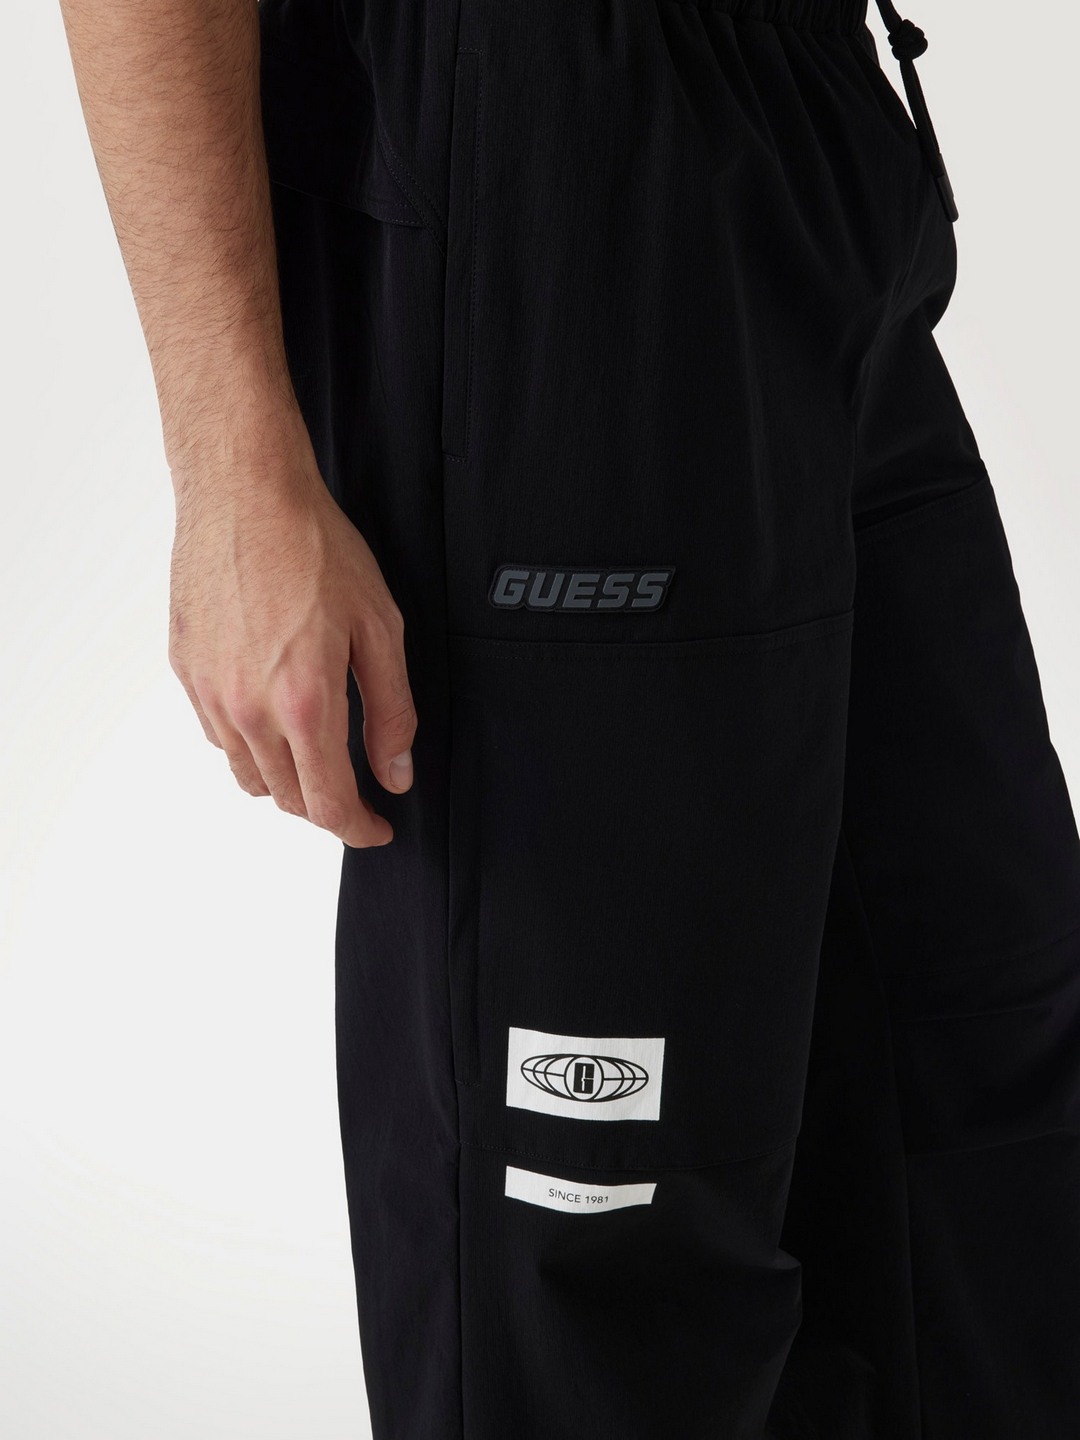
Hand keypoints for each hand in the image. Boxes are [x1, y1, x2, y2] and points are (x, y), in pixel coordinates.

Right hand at [167, 428, 414, 847]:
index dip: (359, 828)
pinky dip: (250, 743)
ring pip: (248, 774)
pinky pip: (219, 735)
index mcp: (304, 703)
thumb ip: (392, 711)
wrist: (244, 493)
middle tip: (357, 789)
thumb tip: (396, 773)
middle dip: (327, 805)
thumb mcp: (380, 628)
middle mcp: (248, 710)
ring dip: (286, 779)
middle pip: (288, 798)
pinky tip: (274, 712)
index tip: (378, 828)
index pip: (329, 802)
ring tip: (316, 753)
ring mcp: (211, 693)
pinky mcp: (186, 671)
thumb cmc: (314, 548)